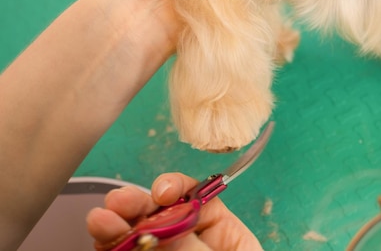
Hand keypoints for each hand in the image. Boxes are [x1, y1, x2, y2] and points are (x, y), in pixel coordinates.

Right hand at [87, 172, 261, 250]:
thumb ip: (192, 247)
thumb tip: (162, 224)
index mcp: (227, 237)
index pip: (200, 199)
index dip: (177, 188)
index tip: (162, 191)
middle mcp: (194, 243)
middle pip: (162, 215)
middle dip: (137, 205)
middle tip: (117, 204)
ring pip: (139, 235)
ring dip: (117, 226)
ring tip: (101, 222)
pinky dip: (113, 246)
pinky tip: (102, 240)